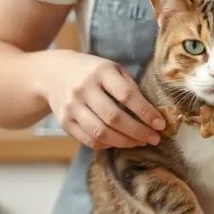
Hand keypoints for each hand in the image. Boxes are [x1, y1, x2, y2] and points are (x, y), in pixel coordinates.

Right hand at [43, 51, 165, 149]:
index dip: (146, 112)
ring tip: (140, 142)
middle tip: (154, 139)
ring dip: (125, 142)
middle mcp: (84, 89)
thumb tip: (152, 114)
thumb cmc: (92, 72)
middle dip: (138, 132)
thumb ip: (130, 87)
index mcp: (101, 72)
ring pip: (101, 133)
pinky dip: (108, 145)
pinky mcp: (65, 122)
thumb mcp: (112, 69)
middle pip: (114, 118)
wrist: (53, 73)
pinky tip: (120, 142)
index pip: (127, 95)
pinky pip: (90, 140)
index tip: (160, 124)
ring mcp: (71, 107)